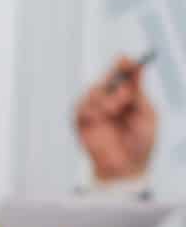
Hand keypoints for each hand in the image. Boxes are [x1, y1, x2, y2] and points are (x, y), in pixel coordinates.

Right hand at [76, 56, 157, 181]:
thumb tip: (136, 67)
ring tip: (114, 112)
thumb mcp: (146, 112)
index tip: (125, 59)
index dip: (123, 65)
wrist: (127, 167)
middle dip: (115, 84)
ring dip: (105, 99)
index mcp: (127, 96)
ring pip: (92, 91)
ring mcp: (95, 112)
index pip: (123, 74)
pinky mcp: (81, 123)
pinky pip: (80, 107)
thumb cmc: (141, 143)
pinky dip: (91, 109)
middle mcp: (110, 101)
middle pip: (106, 79)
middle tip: (125, 95)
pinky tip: (100, 117)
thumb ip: (139, 90)